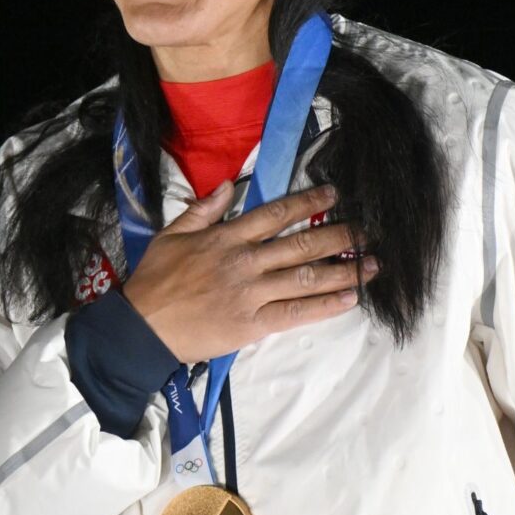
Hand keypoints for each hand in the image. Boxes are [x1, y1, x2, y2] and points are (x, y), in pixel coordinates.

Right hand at [122, 181, 376, 363]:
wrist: (142, 328)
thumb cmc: (155, 281)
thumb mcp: (171, 235)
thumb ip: (203, 210)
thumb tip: (229, 187)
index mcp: (227, 237)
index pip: (276, 214)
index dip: (307, 203)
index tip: (332, 194)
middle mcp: (246, 262)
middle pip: (301, 244)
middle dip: (338, 236)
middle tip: (366, 230)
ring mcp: (252, 293)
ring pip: (306, 277)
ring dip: (343, 270)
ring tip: (372, 264)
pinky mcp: (253, 324)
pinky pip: (297, 313)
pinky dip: (326, 305)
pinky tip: (350, 298)